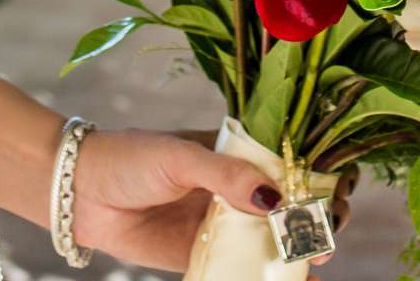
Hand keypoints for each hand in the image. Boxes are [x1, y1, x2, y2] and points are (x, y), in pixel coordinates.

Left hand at [64, 125, 358, 271]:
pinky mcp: (202, 255)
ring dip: (298, 249)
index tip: (339, 188)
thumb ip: (225, 175)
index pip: (291, 160)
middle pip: (292, 203)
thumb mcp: (180, 156)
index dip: (321, 174)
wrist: (79, 192)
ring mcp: (221, 223)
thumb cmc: (130, 158)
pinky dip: (269, 278)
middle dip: (318, 216)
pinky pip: (242, 269)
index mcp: (237, 152)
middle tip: (327, 230)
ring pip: (272, 238)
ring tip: (315, 258)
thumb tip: (275, 200)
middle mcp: (236, 188)